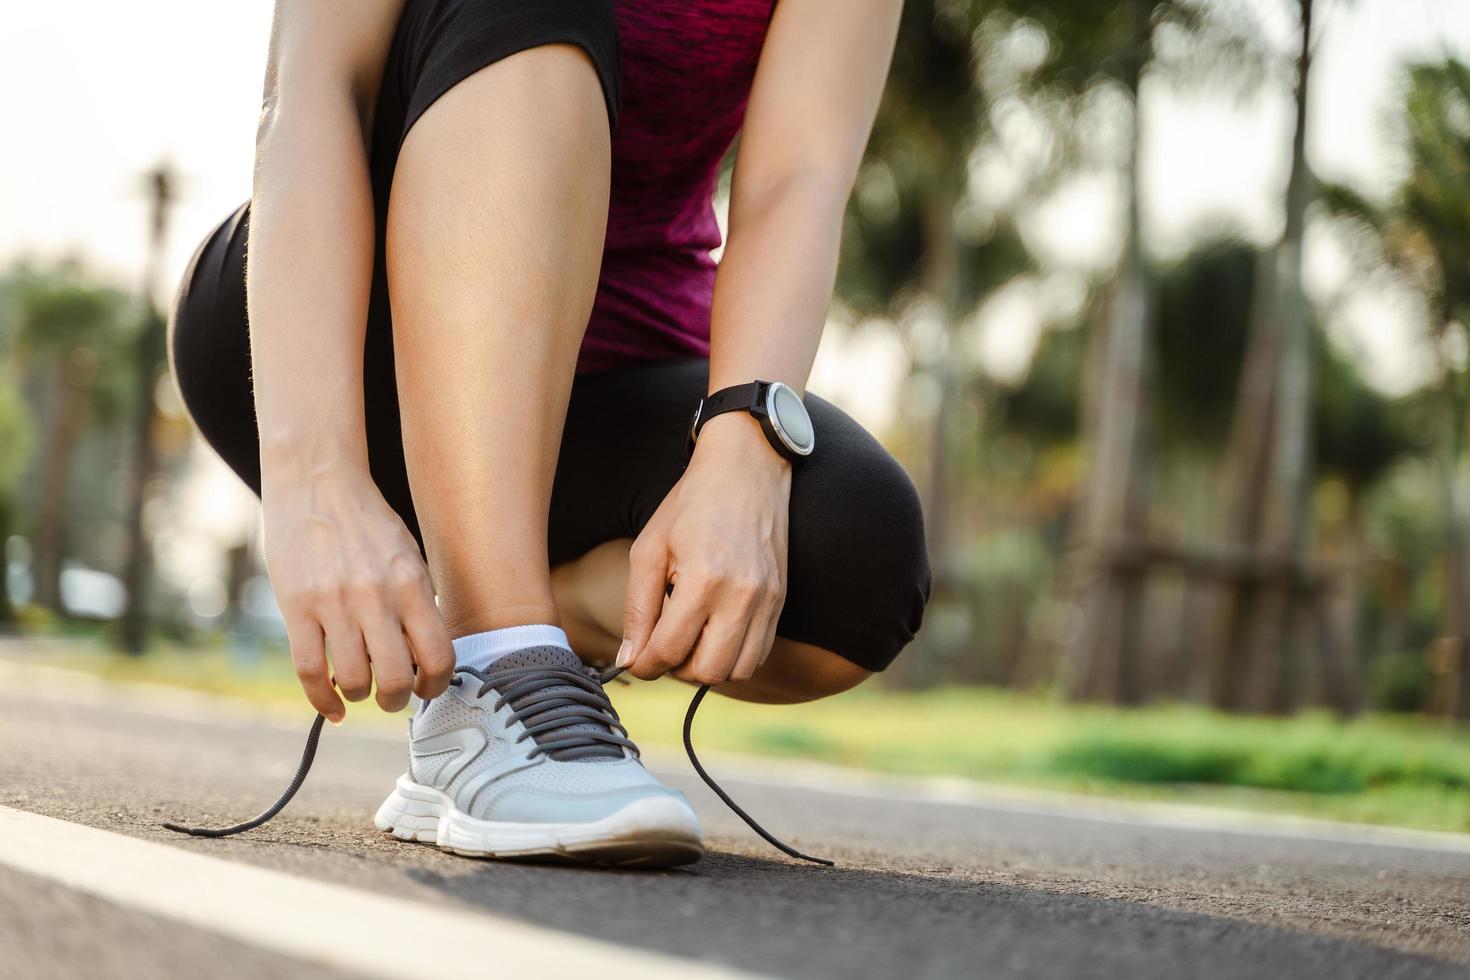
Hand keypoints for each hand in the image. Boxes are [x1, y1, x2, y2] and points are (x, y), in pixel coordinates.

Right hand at [262, 466, 453, 720]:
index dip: (436, 684)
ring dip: (360, 695)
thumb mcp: (408, 556)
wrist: (317, 483)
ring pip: (354, 681)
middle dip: (397, 700)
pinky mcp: (296, 607)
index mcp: (412, 584)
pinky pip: (309, 672)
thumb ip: (418, 604)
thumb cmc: (368, 525)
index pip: (438, 656)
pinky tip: (333, 707)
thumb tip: (426, 661)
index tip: (427, 687)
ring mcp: (334, 603)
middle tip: (393, 696)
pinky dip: (322, 700)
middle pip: (396, 679)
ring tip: (361, 689)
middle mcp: (376, 596)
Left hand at [619, 413, 790, 684]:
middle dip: (677, 669)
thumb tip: (629, 658)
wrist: (747, 469)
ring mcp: (767, 600)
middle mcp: (742, 595)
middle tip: (663, 646)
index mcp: (704, 579)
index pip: (670, 650)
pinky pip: (760, 653)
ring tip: (691, 638)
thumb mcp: (649, 549)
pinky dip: (734, 656)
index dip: (645, 664)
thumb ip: (637, 608)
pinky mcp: (780, 600)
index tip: (636, 659)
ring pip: (738, 671)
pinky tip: (715, 632)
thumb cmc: (692, 504)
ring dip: (708, 666)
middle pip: (707, 672)